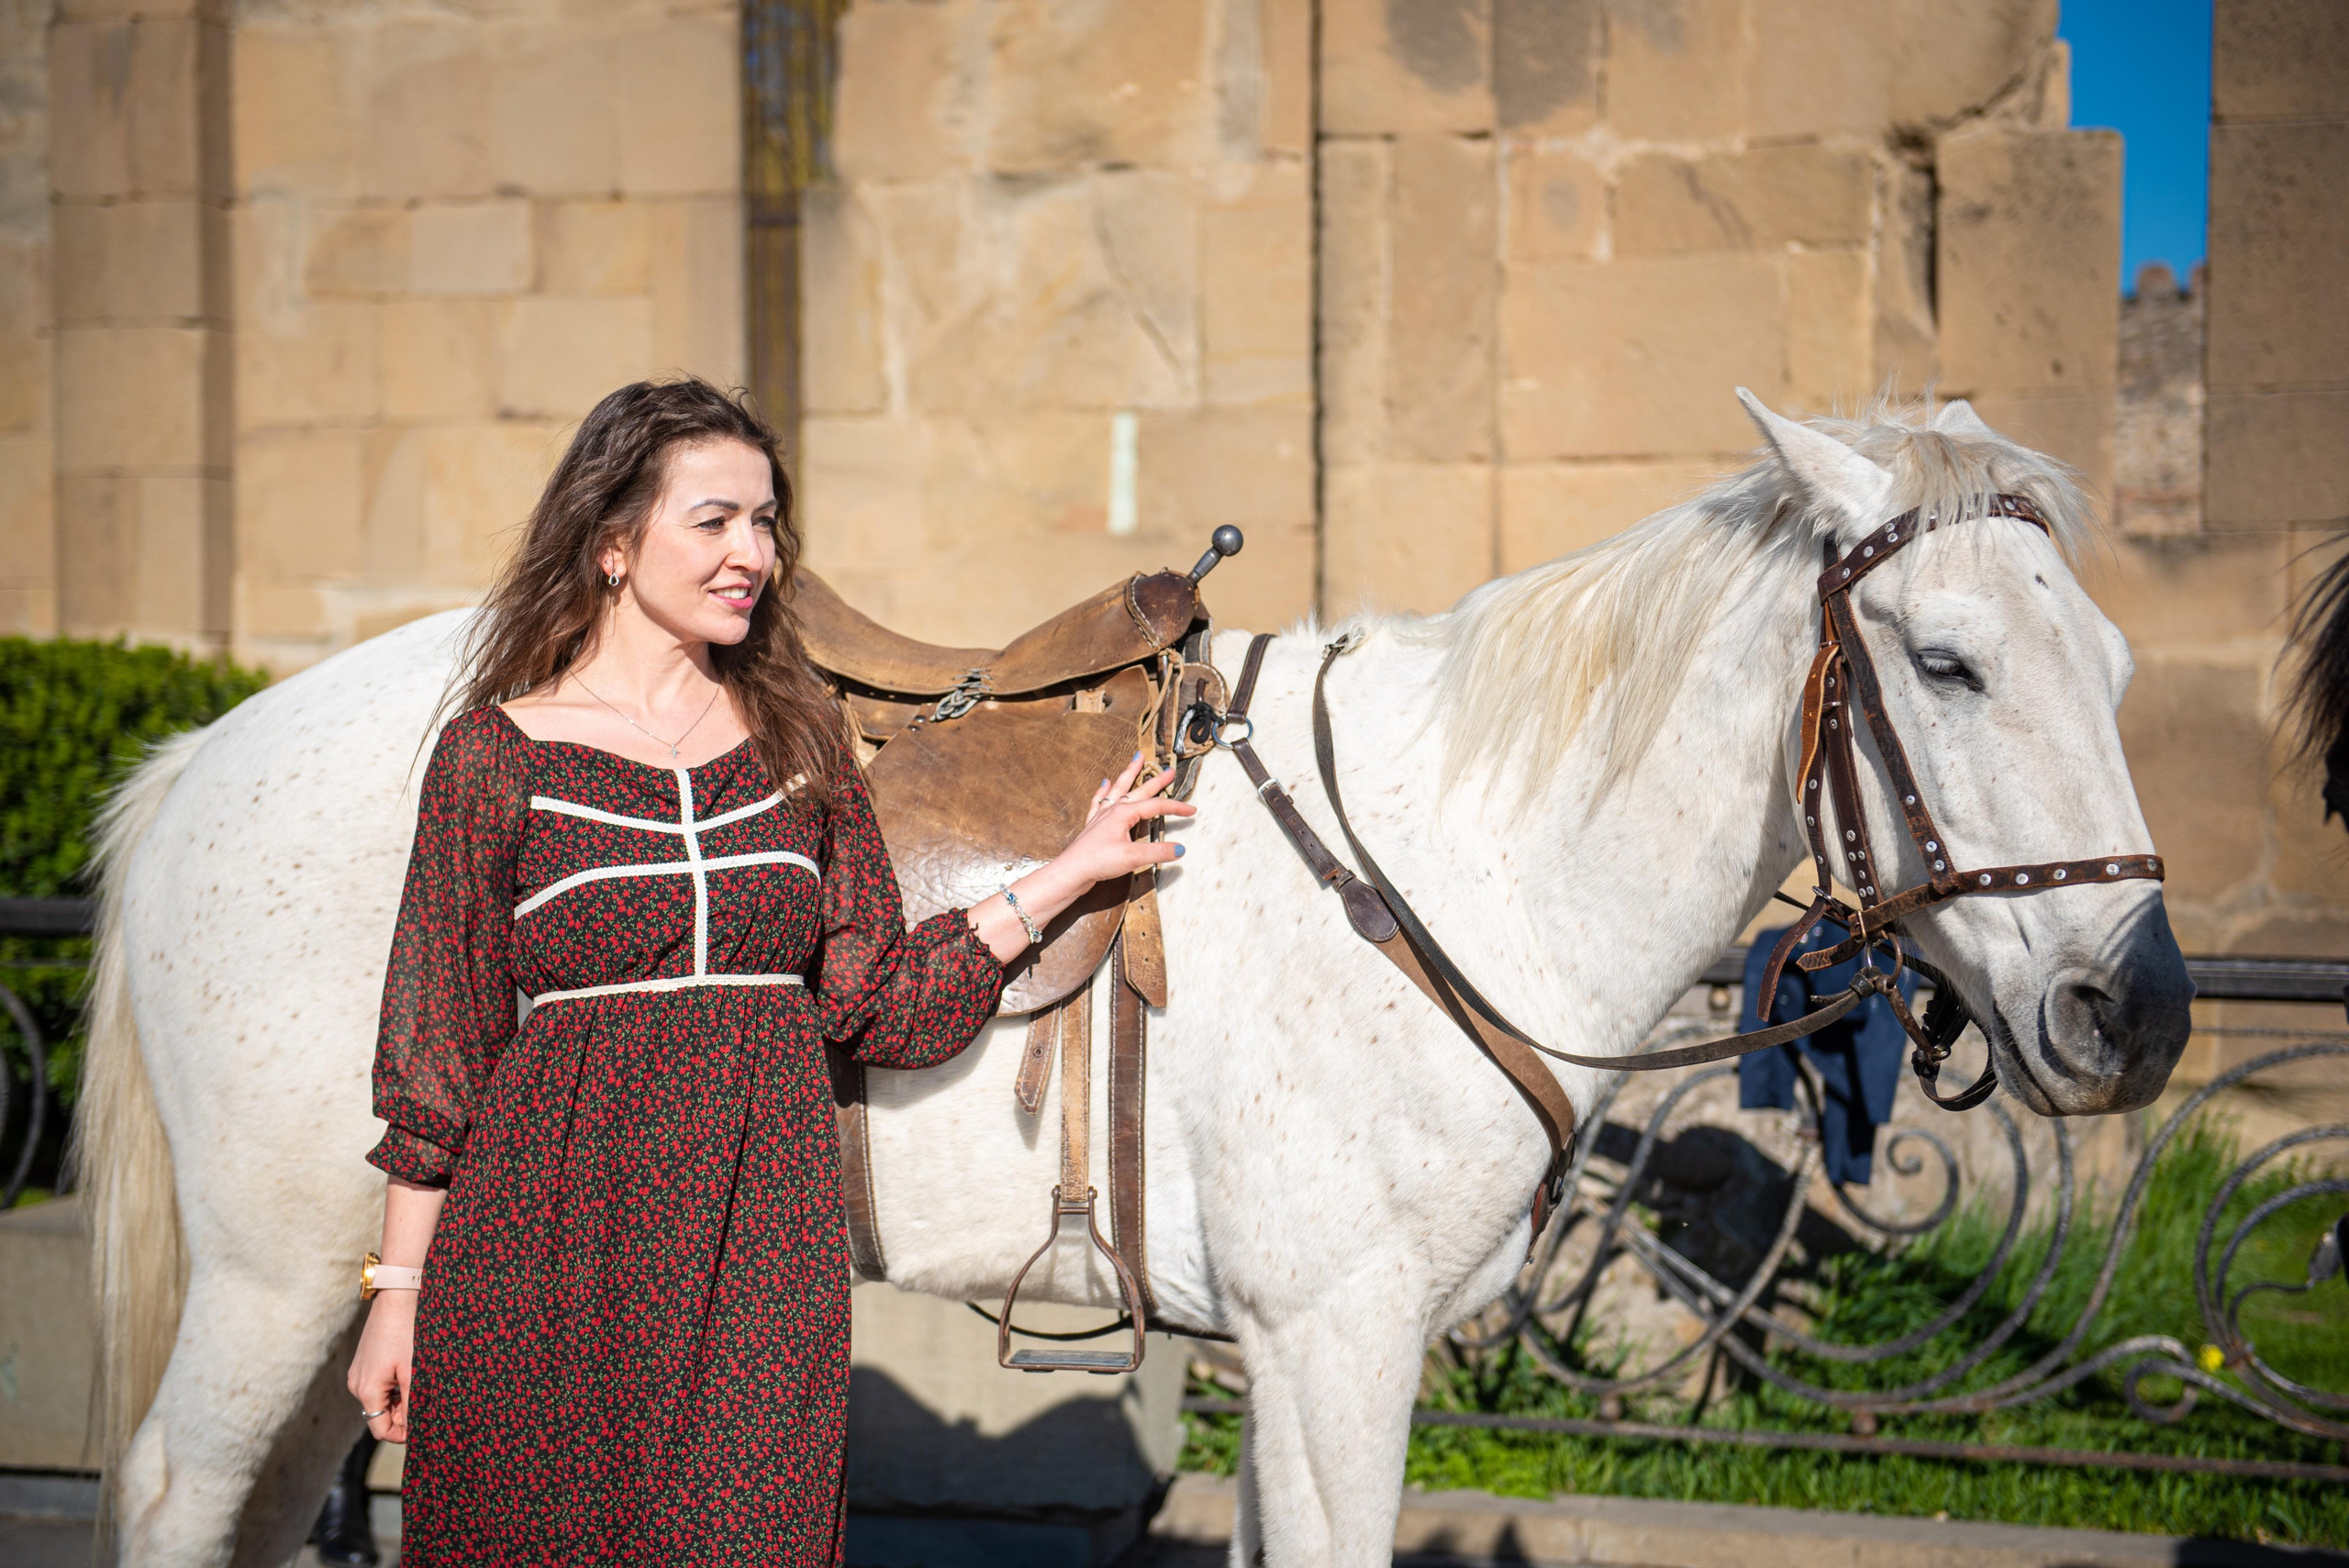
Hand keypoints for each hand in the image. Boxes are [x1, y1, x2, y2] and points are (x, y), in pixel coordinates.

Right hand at [347, 1291, 417, 1442]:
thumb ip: (412, 1403)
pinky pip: (377, 1386)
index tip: (422, 1429)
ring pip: (379, 1400)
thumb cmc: (406, 1332)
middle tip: (425, 1402)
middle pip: (379, 1415)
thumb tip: (413, 1429)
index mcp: (366, 1390)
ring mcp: (357, 1374)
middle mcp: (356, 1385)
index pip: (380, 1429)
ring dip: (399, 1400)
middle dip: (402, 1416)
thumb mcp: (413, 1371)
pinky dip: (393, 1387)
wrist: (396, 1298)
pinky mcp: (362, 1364)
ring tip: (418, 1383)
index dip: (401, 1435)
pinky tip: (408, 1373)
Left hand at [1063, 752, 1192, 883]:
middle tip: (1169, 770)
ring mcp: (1101, 816)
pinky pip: (1099, 801)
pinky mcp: (1093, 825)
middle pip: (1139, 790)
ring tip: (1136, 759)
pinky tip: (1105, 783)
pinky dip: (1103, 791)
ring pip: (1119, 789)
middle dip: (1156, 780)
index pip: (1155, 807)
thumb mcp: (1133, 857)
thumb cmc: (1098, 862)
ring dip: (1129, 774)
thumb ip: (1158, 852)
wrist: (1071, 872)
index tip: (1191, 810)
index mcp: (1123, 813)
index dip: (1175, 808)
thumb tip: (1180, 849)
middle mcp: (1112, 810)